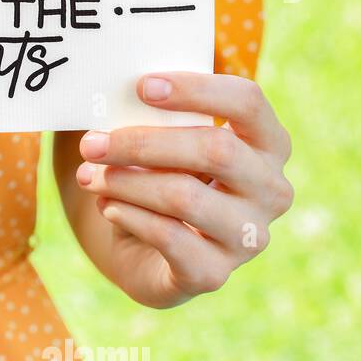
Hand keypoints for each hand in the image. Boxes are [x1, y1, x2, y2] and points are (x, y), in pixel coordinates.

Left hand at [74, 72, 292, 307]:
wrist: (148, 252)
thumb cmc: (160, 180)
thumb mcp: (163, 145)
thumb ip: (155, 119)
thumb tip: (112, 97)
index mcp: (268, 145)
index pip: (248, 102)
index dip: (196, 90)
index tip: (141, 86)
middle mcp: (272, 190)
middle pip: (215, 150)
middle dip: (143, 143)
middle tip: (92, 143)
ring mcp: (248, 237)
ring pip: (185, 196)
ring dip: (125, 181)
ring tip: (88, 176)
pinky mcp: (215, 273)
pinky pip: (168, 237)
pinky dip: (129, 216)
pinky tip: (106, 205)